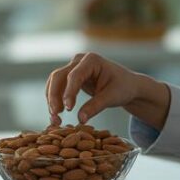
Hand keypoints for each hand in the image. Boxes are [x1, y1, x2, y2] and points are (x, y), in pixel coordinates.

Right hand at [45, 52, 169, 127]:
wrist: (127, 85)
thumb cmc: (123, 88)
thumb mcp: (112, 97)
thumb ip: (95, 107)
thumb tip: (80, 119)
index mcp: (92, 60)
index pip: (74, 76)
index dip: (69, 92)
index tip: (68, 109)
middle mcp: (79, 61)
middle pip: (58, 77)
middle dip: (54, 97)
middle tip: (55, 115)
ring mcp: (73, 67)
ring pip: (55, 82)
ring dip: (52, 100)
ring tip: (55, 119)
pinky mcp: (71, 77)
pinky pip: (58, 88)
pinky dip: (56, 101)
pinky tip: (57, 114)